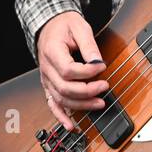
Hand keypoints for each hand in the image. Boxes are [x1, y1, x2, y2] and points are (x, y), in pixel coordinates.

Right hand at [36, 11, 109, 131]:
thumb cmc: (64, 25)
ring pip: (61, 99)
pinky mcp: (50, 85)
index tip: (102, 67)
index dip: (88, 72)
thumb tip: (97, 63)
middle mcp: (46, 69)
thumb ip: (89, 45)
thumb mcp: (80, 27)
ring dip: (81, 105)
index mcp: (52, 52)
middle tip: (105, 86)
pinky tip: (71, 126)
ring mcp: (47, 79)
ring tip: (100, 103)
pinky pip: (53, 104)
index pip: (69, 70)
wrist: (50, 25)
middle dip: (87, 91)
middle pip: (65, 88)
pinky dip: (61, 117)